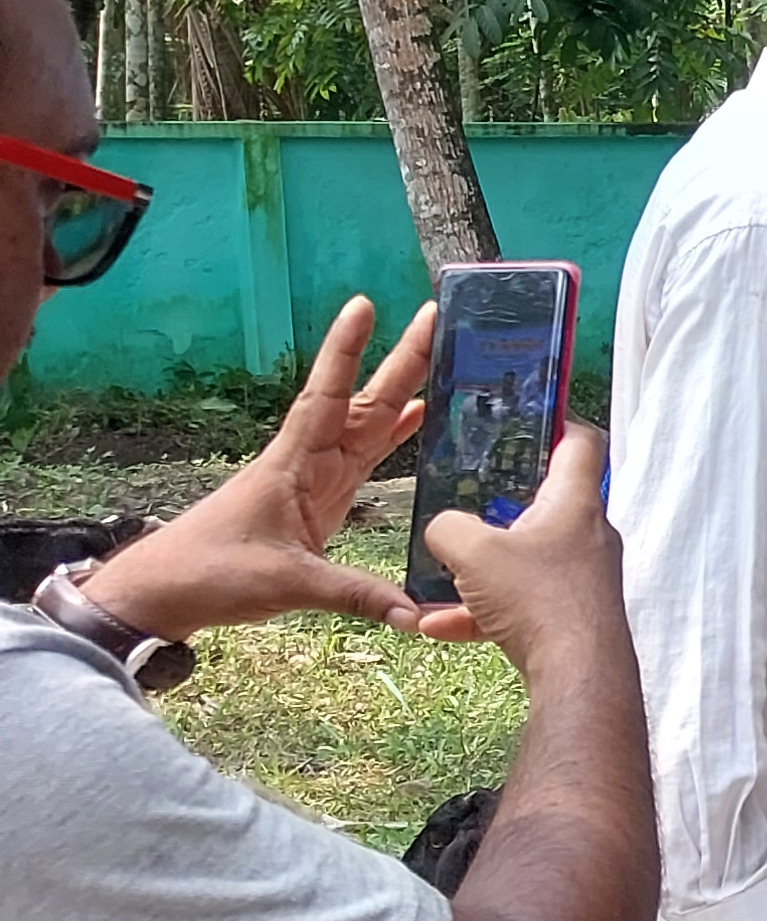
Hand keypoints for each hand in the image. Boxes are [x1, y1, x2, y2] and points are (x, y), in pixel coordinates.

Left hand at [82, 299, 442, 641]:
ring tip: (445, 359)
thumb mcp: (286, 585)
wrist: (167, 593)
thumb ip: (356, 595)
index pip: (327, 396)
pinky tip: (421, 421)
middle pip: (364, 401)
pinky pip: (368, 458)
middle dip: (400, 360)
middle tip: (433, 316)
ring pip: (370, 425)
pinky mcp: (323, 502)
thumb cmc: (212, 574)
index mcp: (294, 466)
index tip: (364, 305)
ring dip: (405, 392)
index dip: (346, 352)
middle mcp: (310, 463)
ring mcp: (318, 480)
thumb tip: (419, 615)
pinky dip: (397, 437)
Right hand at [407, 421, 621, 664]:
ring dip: (477, 568)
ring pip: (523, 560)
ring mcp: (581, 578)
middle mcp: (586, 536)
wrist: (577, 674)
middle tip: (463, 495)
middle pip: (545, 502)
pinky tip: (436, 626)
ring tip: (435, 576)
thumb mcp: (472, 550)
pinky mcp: (569, 617)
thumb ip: (447, 526)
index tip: (526, 413)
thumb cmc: (536, 598)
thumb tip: (443, 528)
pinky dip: (480, 612)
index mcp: (575, 502)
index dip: (556, 420)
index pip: (580, 441)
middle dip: (498, 501)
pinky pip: (518, 604)